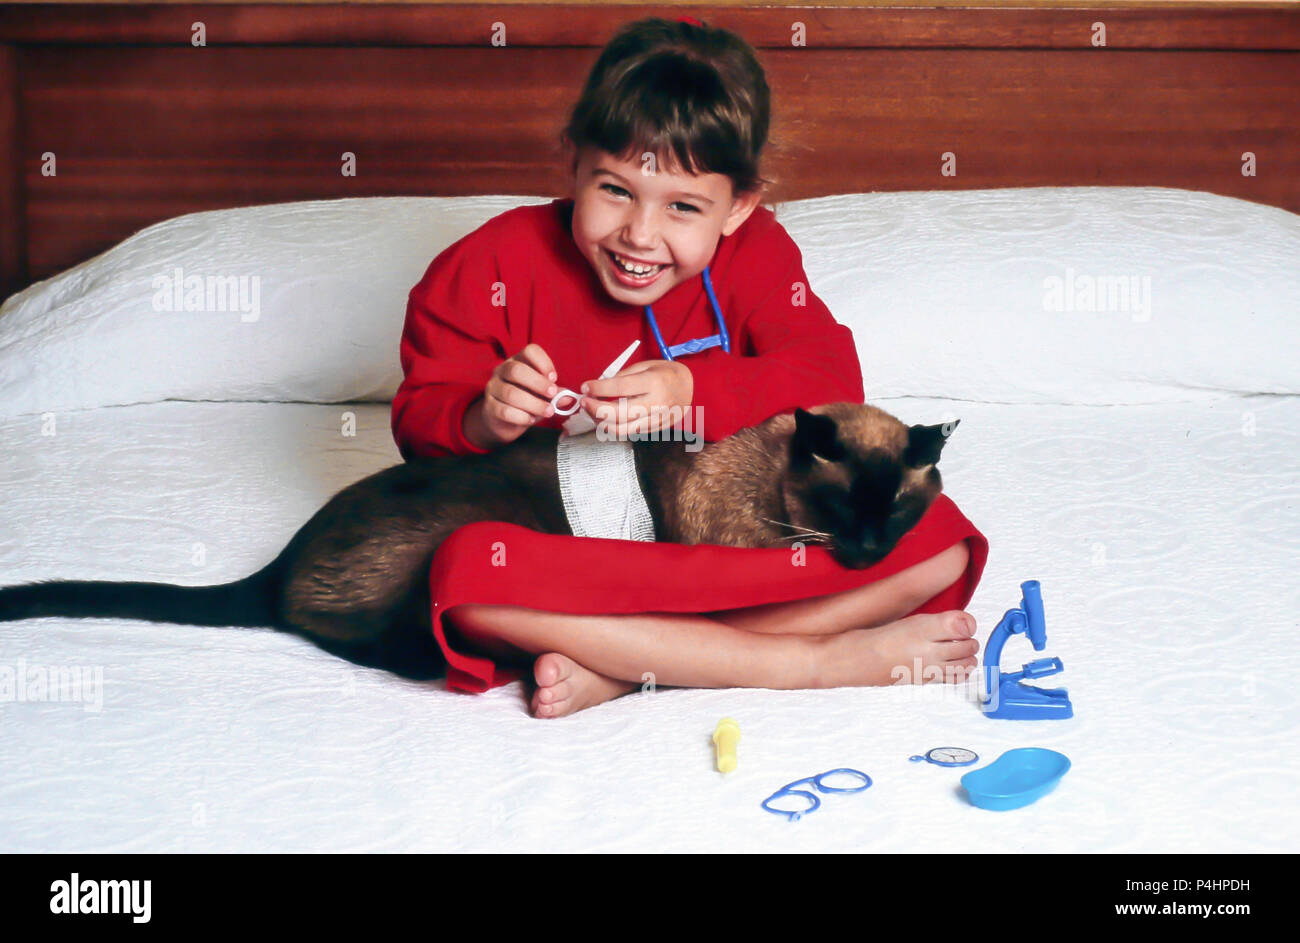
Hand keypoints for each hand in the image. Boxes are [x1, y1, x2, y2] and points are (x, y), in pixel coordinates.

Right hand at [464, 343, 558, 447]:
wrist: (502, 421)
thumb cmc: (525, 403)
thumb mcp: (541, 395)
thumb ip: (554, 395)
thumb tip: (568, 397)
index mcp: (518, 361)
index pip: (529, 351)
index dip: (543, 362)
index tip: (554, 378)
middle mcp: (502, 371)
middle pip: (517, 370)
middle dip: (538, 383)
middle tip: (552, 394)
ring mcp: (493, 388)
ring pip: (511, 393)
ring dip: (533, 404)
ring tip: (548, 411)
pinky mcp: (489, 407)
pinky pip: (504, 411)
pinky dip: (521, 416)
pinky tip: (531, 420)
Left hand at [578, 359, 693, 436]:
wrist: (691, 387)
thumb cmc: (665, 373)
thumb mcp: (645, 366)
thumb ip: (623, 376)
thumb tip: (599, 387)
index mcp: (654, 382)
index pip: (620, 388)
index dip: (599, 388)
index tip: (585, 387)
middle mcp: (657, 403)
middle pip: (619, 414)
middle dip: (596, 409)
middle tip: (584, 402)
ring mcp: (657, 420)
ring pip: (623, 429)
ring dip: (602, 422)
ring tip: (592, 412)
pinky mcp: (656, 429)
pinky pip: (630, 433)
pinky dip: (615, 427)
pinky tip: (607, 419)